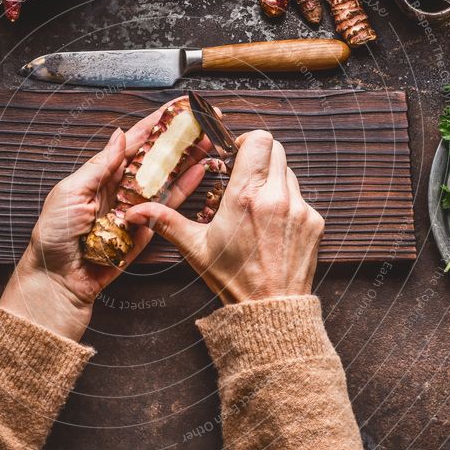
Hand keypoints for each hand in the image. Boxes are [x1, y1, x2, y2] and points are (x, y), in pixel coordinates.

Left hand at [0, 98, 208, 340]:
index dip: (154, 125)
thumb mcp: (71, 191)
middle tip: (200, 120)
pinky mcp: (146, 229)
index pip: (132, 142)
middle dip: (177, 138)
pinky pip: (168, 206)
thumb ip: (100, 164)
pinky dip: (185, 188)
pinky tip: (200, 169)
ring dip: (187, 158)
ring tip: (208, 138)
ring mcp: (135, 208)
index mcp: (100, 174)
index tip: (175, 109)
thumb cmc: (54, 235)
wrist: (59, 279)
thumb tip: (120, 135)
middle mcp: (120, 188)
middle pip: (154, 157)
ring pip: (166, 178)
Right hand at [126, 130, 323, 304]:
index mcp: (245, 197)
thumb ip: (165, 222)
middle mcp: (276, 197)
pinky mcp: (315, 222)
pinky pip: (301, 197)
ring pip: (288, 173)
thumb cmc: (233, 278)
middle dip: (259, 157)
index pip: (259, 141)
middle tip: (243, 176)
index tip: (235, 155)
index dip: (247, 141)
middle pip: (276, 149)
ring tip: (256, 206)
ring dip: (273, 180)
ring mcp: (300, 209)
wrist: (270, 308)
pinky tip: (272, 225)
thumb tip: (134, 212)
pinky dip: (287, 202)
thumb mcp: (195, 248)